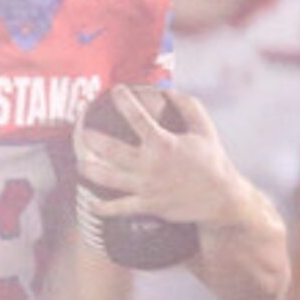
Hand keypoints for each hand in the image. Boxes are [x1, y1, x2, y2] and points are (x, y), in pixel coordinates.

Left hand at [73, 86, 244, 226]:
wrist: (220, 198)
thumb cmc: (212, 161)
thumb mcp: (204, 129)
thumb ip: (188, 107)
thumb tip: (169, 90)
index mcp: (164, 143)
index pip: (137, 117)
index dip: (123, 101)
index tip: (114, 90)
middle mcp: (150, 164)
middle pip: (112, 150)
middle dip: (92, 139)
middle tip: (81, 131)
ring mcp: (147, 186)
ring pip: (109, 179)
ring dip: (90, 171)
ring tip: (79, 164)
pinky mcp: (148, 205)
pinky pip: (120, 208)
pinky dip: (104, 208)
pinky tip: (91, 205)